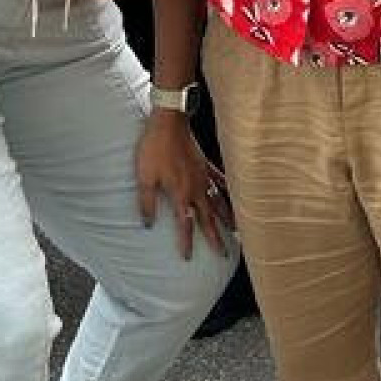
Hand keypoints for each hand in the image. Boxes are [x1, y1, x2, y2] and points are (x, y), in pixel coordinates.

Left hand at [134, 110, 231, 260]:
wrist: (168, 123)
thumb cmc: (154, 149)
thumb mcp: (144, 178)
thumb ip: (146, 203)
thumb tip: (147, 224)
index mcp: (181, 194)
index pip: (185, 224)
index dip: (187, 242)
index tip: (188, 257)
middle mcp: (196, 189)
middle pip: (208, 218)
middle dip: (215, 237)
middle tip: (223, 254)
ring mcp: (203, 176)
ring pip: (219, 202)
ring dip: (227, 217)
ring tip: (235, 230)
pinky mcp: (205, 164)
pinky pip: (220, 180)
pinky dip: (227, 190)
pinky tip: (233, 195)